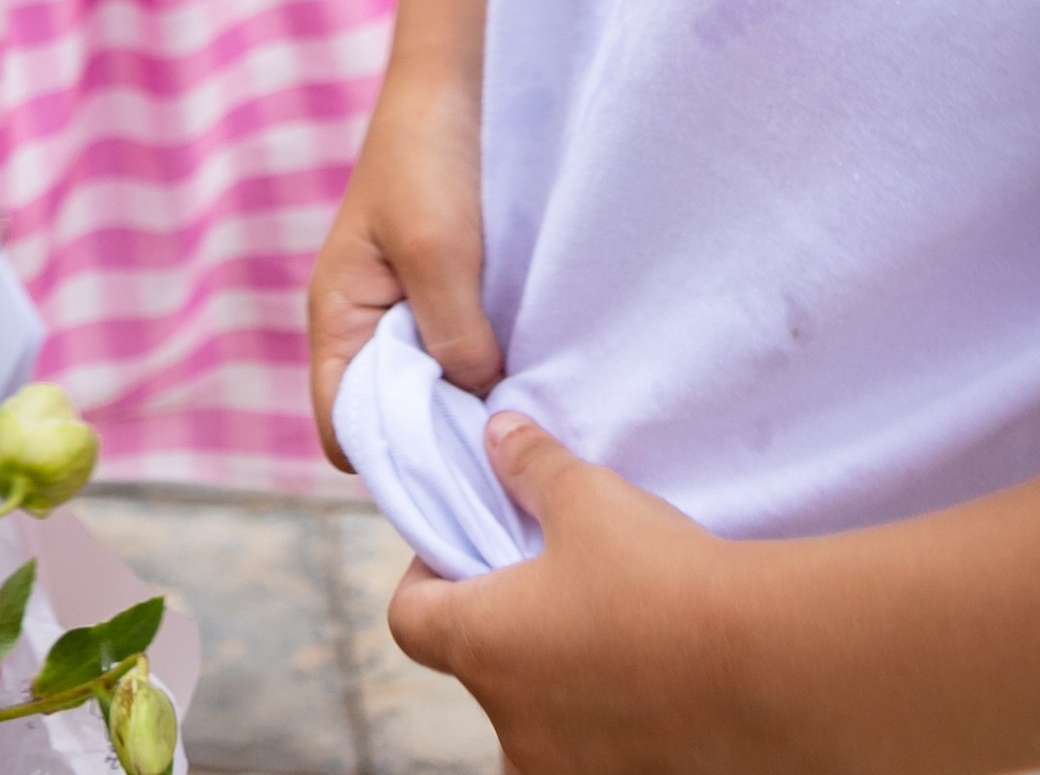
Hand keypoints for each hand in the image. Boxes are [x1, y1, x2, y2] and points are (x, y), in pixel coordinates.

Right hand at [309, 70, 495, 458]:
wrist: (457, 83)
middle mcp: (368, 328)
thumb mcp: (437, 248)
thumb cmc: (425, 157)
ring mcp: (410, 315)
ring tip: (522, 419)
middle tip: (500, 451)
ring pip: (434, 393)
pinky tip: (531, 377)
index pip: (341, 427)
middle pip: (391, 423)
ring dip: (472, 404)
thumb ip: (451, 334)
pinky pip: (464, 358)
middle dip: (439, 441)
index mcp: (337, 319)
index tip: (451, 469)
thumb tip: (479, 404)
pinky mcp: (451, 299)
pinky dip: (493, 372)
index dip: (387, 460)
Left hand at [389, 419, 752, 774]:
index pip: (408, 619)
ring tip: (607, 635)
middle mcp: (513, 725)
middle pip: (478, 672)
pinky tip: (653, 679)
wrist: (766, 667)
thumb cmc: (659, 576)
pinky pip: (596, 752)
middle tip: (550, 587)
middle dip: (503, 630)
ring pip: (537, 724)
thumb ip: (529, 464)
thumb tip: (497, 434)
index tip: (463, 545)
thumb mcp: (586, 497)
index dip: (423, 576)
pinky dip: (609, 721)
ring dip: (556, 683)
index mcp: (483, 648)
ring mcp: (570, 767)